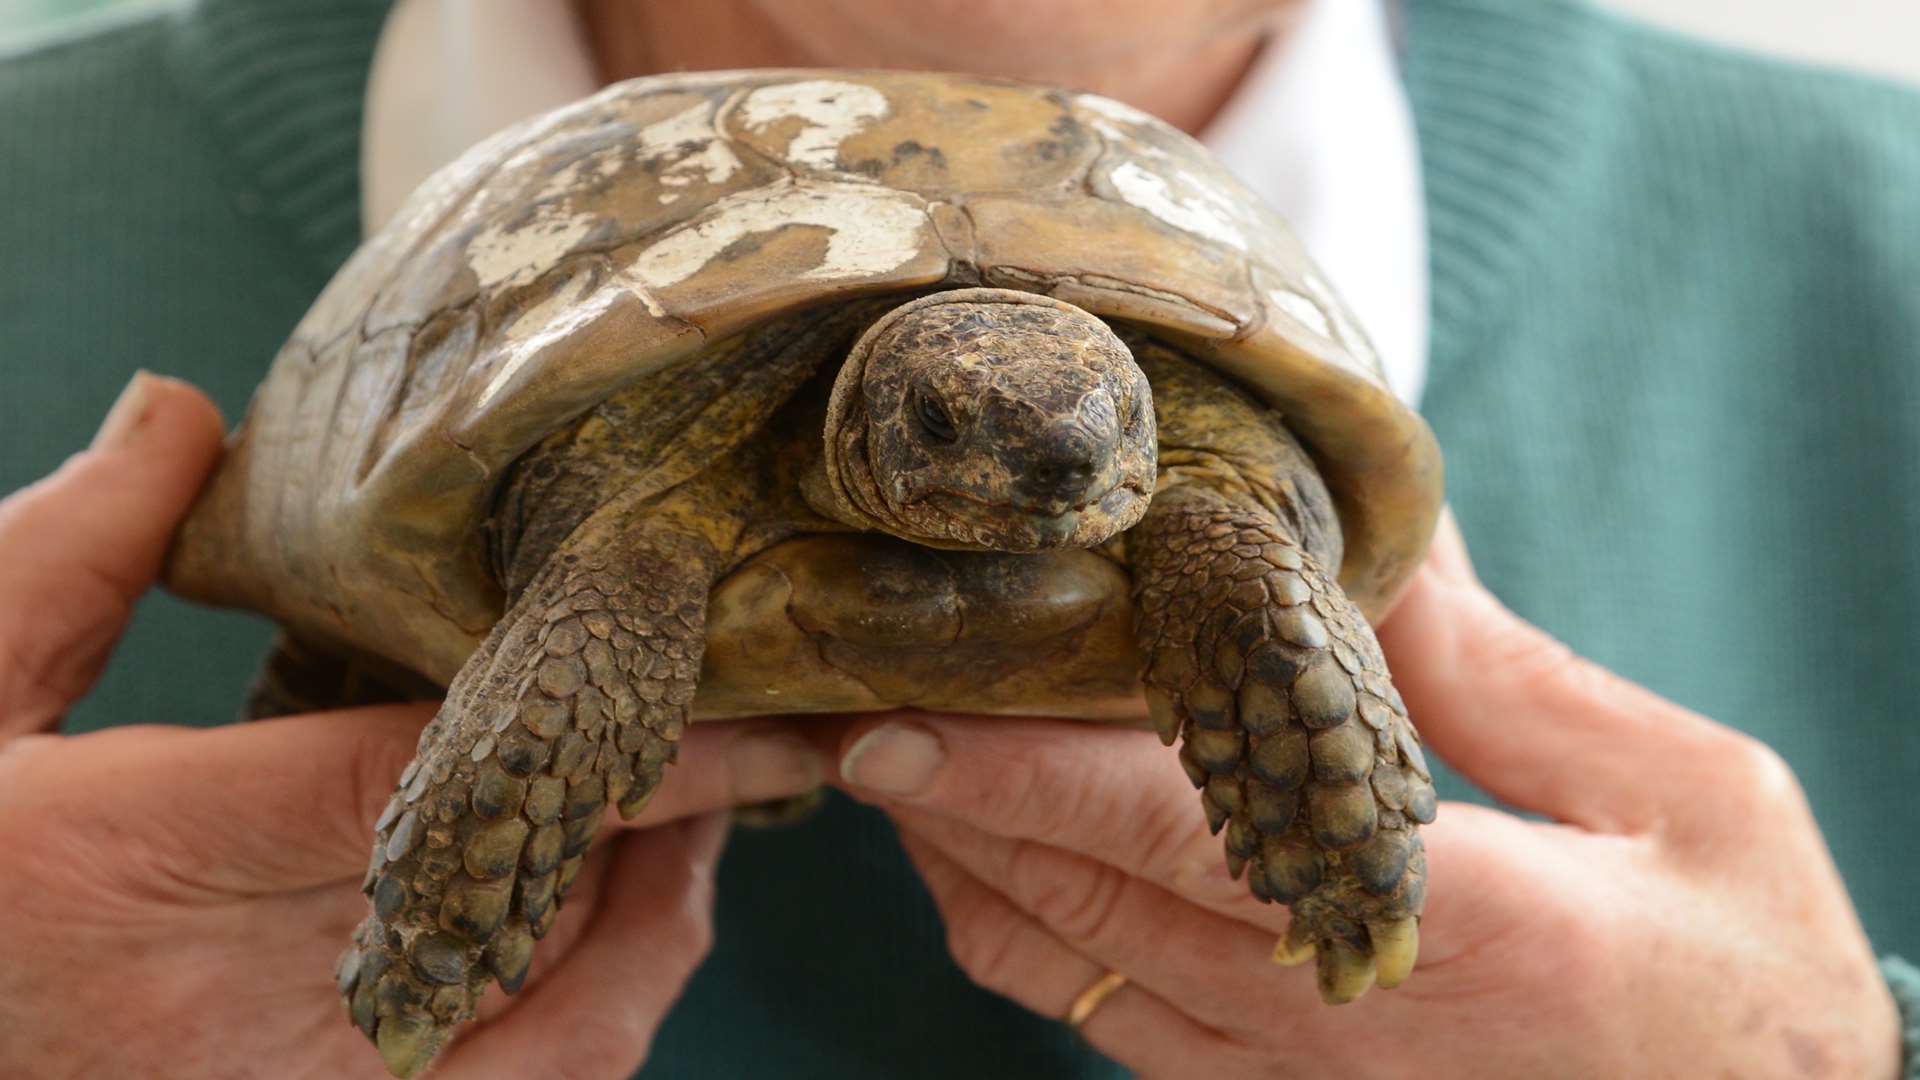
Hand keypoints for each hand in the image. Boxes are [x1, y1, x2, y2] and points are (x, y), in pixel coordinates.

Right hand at [0, 375, 823, 1078]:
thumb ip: (70, 557)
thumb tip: (180, 412)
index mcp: (146, 854)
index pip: (435, 788)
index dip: (614, 749)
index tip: (751, 710)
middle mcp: (229, 1007)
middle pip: (531, 928)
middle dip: (667, 844)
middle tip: (750, 750)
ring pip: (541, 1045)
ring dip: (638, 939)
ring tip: (688, 836)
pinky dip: (575, 1024)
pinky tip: (583, 944)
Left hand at [817, 514, 1901, 1078]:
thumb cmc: (1747, 986)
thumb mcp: (1685, 800)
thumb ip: (1506, 679)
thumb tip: (1384, 550)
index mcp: (1440, 925)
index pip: (1169, 836)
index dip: (1017, 774)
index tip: (901, 717)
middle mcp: (1323, 1021)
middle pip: (1070, 900)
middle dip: (946, 798)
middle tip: (859, 686)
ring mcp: (1282, 1079)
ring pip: (1058, 968)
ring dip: (963, 858)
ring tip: (906, 747)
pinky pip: (1095, 1019)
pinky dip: (1019, 926)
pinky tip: (996, 847)